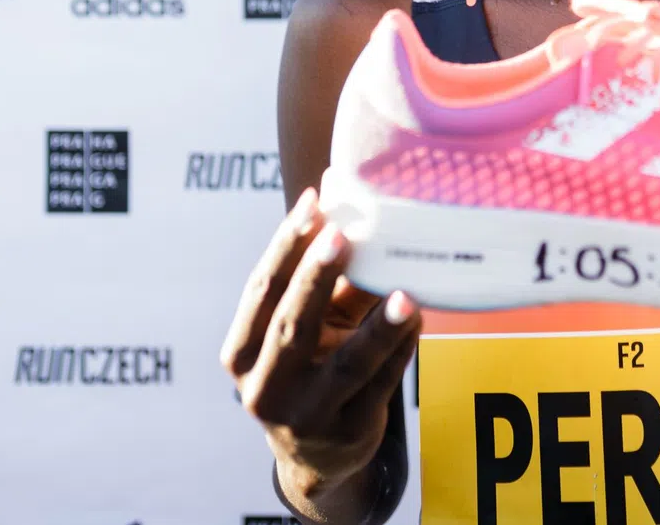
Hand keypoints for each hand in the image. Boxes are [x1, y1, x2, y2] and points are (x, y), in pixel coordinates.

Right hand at [221, 187, 421, 514]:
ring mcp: (306, 416)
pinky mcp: (348, 432)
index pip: (260, 292)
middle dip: (315, 278)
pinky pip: (381, 383)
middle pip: (291, 326)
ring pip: (346, 365)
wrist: (316, 455)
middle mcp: (264, 389)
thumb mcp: (308, 328)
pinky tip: (416, 319)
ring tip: (403, 294)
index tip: (312, 204)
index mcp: (242, 354)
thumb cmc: (309, 367)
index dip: (285, 246)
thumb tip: (355, 212)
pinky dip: (400, 349)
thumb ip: (325, 282)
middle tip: (342, 236)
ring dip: (377, 328)